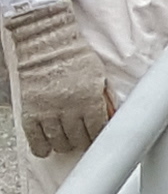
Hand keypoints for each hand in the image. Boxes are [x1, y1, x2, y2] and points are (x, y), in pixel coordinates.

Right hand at [3, 0, 112, 159]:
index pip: (98, 131)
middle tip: (84, 139)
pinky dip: (42, 148)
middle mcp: (69, 109)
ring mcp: (48, 112)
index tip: (99, 137)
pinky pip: (35, 139)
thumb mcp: (99, 77)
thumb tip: (111, 118)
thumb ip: (104, 100)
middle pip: (79, 140)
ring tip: (68, 141)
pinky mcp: (30, 112)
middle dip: (83, 141)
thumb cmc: (75, 57)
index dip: (100, 137)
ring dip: (66, 145)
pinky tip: (47, 148)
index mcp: (90, 100)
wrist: (47, 46)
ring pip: (59, 143)